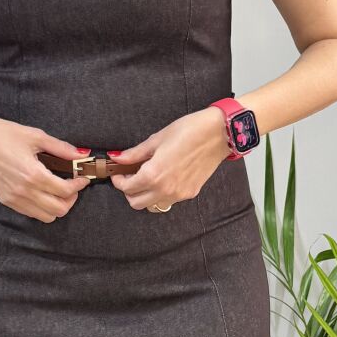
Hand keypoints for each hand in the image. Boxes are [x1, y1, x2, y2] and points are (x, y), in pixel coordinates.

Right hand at [0, 111, 94, 223]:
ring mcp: (14, 199)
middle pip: (59, 210)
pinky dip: (42, 207)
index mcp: (33, 175)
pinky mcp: (6, 200)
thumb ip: (61, 148)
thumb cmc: (1, 135)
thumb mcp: (35, 136)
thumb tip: (81, 155)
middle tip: (72, 185)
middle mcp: (24, 191)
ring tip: (58, 190)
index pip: (65, 191)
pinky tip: (43, 192)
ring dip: (57, 206)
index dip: (79, 185)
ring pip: (46, 216)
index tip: (83, 177)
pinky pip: (31, 213)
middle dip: (71, 199)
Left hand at [108, 108, 229, 210]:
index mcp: (154, 174)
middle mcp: (165, 189)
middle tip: (130, 177)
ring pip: (153, 205)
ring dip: (145, 195)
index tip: (118, 174)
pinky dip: (161, 193)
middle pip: (136, 203)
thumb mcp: (157, 139)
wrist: (218, 134)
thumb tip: (118, 158)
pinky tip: (164, 178)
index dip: (119, 181)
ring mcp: (179, 194)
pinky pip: (169, 200)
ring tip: (147, 178)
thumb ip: (135, 153)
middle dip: (129, 192)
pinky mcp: (190, 193)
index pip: (127, 188)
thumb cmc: (189, 131)